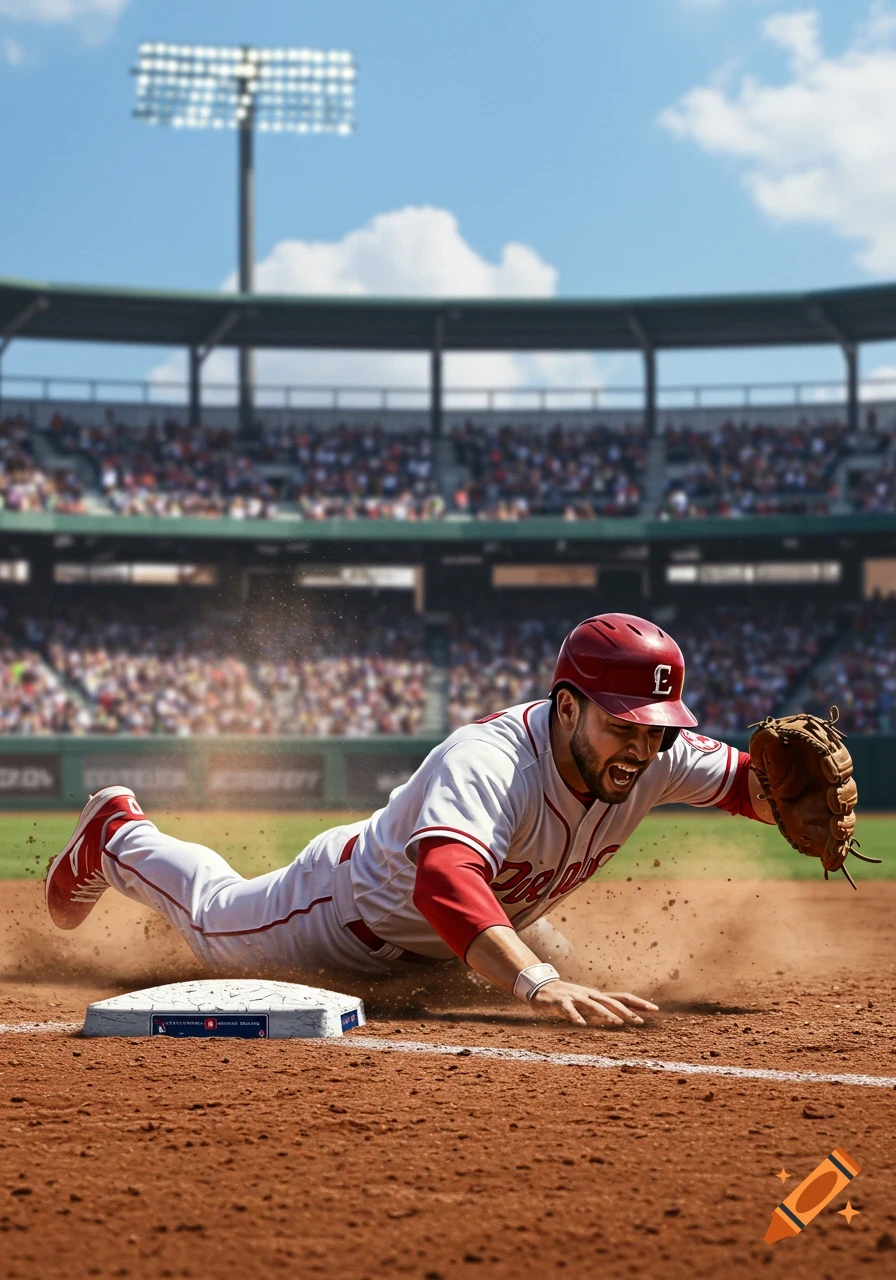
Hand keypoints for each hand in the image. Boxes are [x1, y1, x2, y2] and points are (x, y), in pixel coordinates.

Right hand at [529, 981, 657, 1027]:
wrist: (541, 987)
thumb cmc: (567, 998)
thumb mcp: (587, 1003)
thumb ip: (601, 1010)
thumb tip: (621, 1019)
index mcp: (597, 996)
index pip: (622, 997)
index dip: (638, 1003)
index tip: (655, 1010)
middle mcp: (589, 995)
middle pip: (612, 1002)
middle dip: (627, 1012)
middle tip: (641, 1022)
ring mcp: (575, 997)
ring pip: (594, 1006)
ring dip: (606, 1015)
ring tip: (618, 1024)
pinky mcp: (561, 1002)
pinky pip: (569, 1010)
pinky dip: (576, 1017)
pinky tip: (581, 1024)